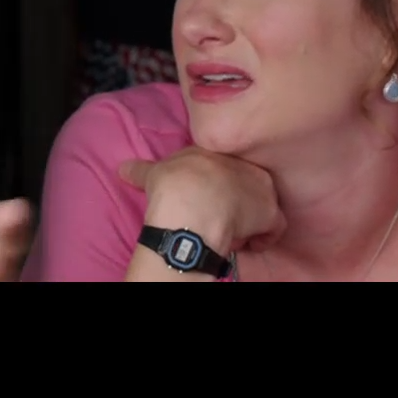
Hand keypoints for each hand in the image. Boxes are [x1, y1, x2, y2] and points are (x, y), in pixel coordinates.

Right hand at [118, 146, 284, 254]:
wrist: (192, 204)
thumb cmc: (173, 184)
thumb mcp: (154, 173)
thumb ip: (141, 170)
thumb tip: (122, 168)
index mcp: (218, 152)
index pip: (224, 167)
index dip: (217, 185)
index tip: (207, 198)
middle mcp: (244, 165)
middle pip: (246, 183)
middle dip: (236, 200)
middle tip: (219, 216)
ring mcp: (261, 188)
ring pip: (262, 204)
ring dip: (250, 219)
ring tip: (231, 232)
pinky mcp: (270, 212)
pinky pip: (274, 227)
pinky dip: (262, 238)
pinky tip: (246, 244)